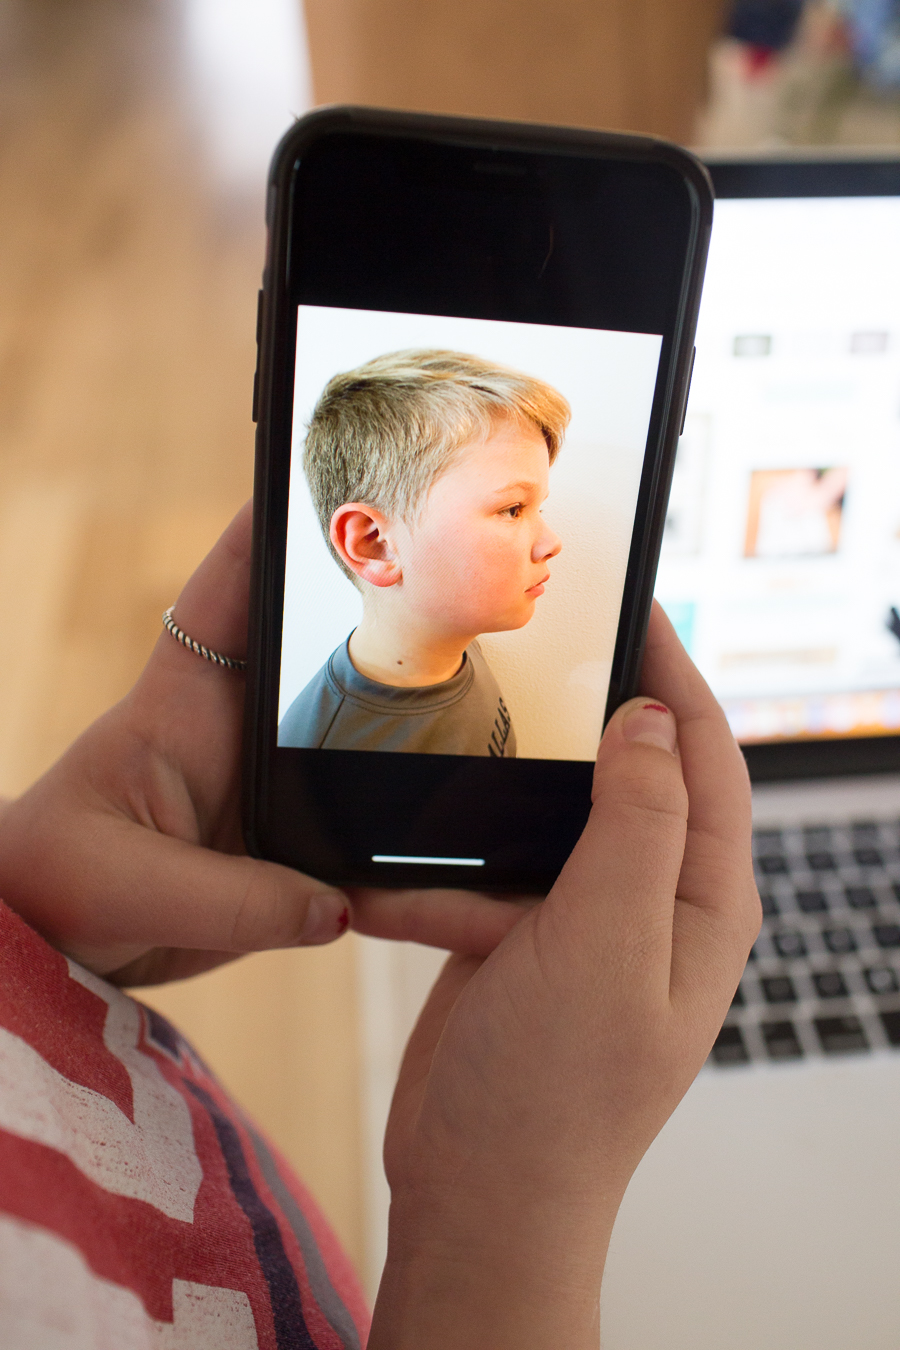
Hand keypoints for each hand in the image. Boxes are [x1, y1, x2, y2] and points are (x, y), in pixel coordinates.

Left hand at [0, 502, 529, 984]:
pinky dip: (394, 821)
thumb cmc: (54, 883)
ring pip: (342, 735)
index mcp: (177, 706)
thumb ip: (229, 900)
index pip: (221, 596)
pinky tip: (441, 826)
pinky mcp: (283, 847)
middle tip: (433, 573)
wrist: (55, 947)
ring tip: (460, 687)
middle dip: (366, 610)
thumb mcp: (125, 883)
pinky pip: (354, 823)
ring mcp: (262, 786)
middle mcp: (230, 734)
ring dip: (391, 719)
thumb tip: (332, 906)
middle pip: (308, 651)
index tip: (317, 481)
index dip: (263, 531)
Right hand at [369, 603, 760, 1349]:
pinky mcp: (521, 943)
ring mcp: (584, 923)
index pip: (706, 757)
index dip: (675, 676)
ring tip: (453, 759)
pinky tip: (392, 890)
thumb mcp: (607, 943)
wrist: (478, 1196)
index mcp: (702, 900)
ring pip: (547, 821)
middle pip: (631, 776)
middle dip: (586, 719)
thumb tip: (652, 720)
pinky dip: (442, 881)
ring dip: (496, 803)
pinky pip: (484, 877)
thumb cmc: (557, 1094)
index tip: (634, 605)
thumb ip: (637, 826)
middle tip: (538, 650)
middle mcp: (654, 904)